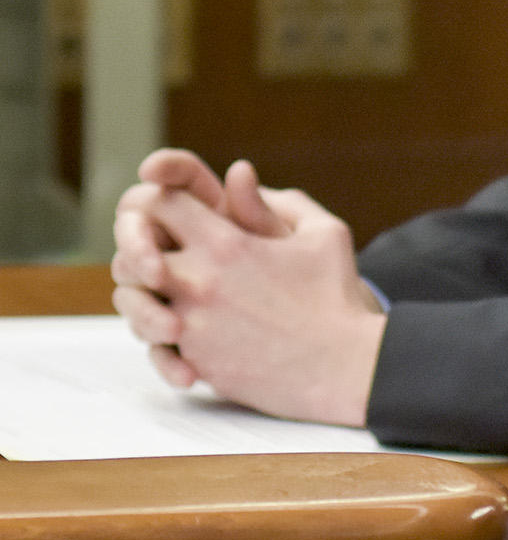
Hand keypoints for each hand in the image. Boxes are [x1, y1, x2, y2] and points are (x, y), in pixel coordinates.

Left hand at [110, 150, 382, 425]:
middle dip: (140, 250)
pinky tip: (189, 330)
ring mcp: (191, 326)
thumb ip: (276, 200)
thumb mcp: (325, 234)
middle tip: (160, 253)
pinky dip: (163, 335)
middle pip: (130, 254)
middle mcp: (198, 283)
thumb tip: (237, 173)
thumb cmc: (338, 298)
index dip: (159, 202)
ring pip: (133, 302)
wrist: (345, 366)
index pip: (159, 205)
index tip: (174, 211)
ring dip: (145, 294)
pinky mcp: (194, 362)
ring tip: (170, 293)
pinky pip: (154, 344)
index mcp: (226, 245)